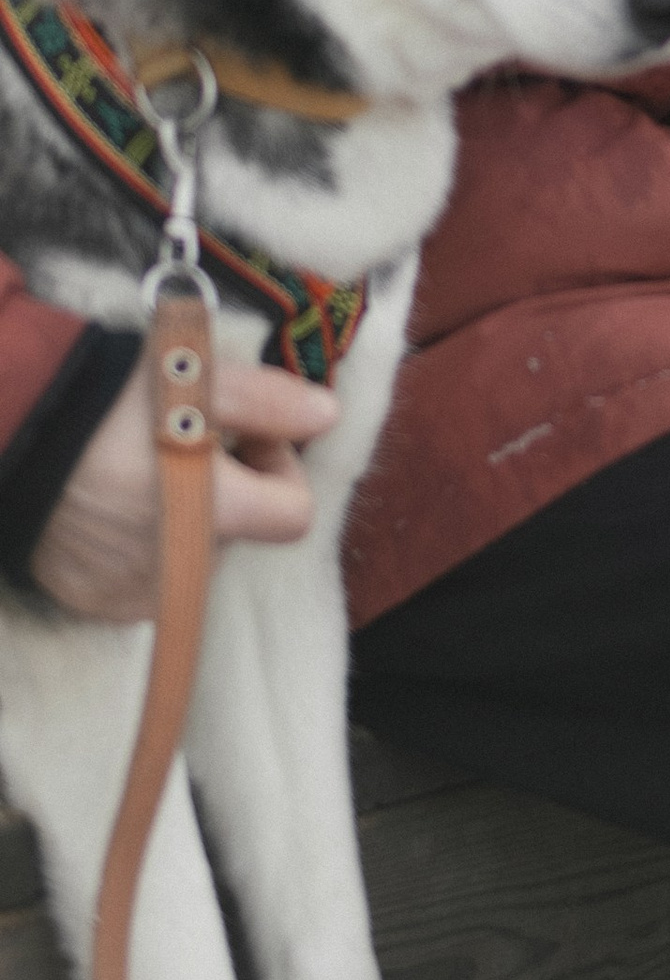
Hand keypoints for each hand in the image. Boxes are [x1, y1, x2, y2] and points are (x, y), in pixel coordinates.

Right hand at [30, 351, 338, 622]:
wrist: (6, 431)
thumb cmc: (104, 400)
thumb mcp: (194, 379)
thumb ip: (268, 401)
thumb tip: (328, 417)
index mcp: (214, 517)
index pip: (294, 514)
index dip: (282, 468)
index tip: (247, 435)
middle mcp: (178, 572)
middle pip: (239, 535)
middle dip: (229, 490)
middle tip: (185, 441)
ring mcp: (128, 594)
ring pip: (190, 560)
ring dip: (182, 522)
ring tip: (140, 470)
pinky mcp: (87, 601)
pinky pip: (138, 582)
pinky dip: (136, 549)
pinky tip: (107, 505)